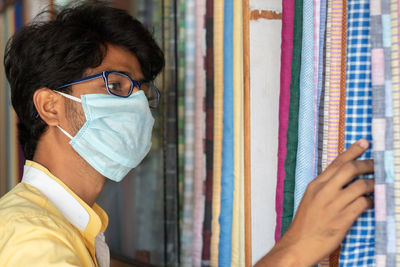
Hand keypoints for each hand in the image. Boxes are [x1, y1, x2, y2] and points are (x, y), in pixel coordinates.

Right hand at [255, 139, 373, 266]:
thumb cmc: (305, 224)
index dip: (352, 151)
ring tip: (377, 186)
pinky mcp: (343, 218)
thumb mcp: (310, 200)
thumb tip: (343, 180)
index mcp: (315, 185)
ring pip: (360, 185)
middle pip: (350, 169)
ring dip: (373, 184)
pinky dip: (371, 201)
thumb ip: (325, 188)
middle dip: (367, 164)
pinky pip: (363, 204)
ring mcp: (334, 204)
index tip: (364, 142)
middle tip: (378, 164)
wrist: (298, 244)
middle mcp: (324, 191)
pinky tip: (372, 203)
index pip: (336, 163)